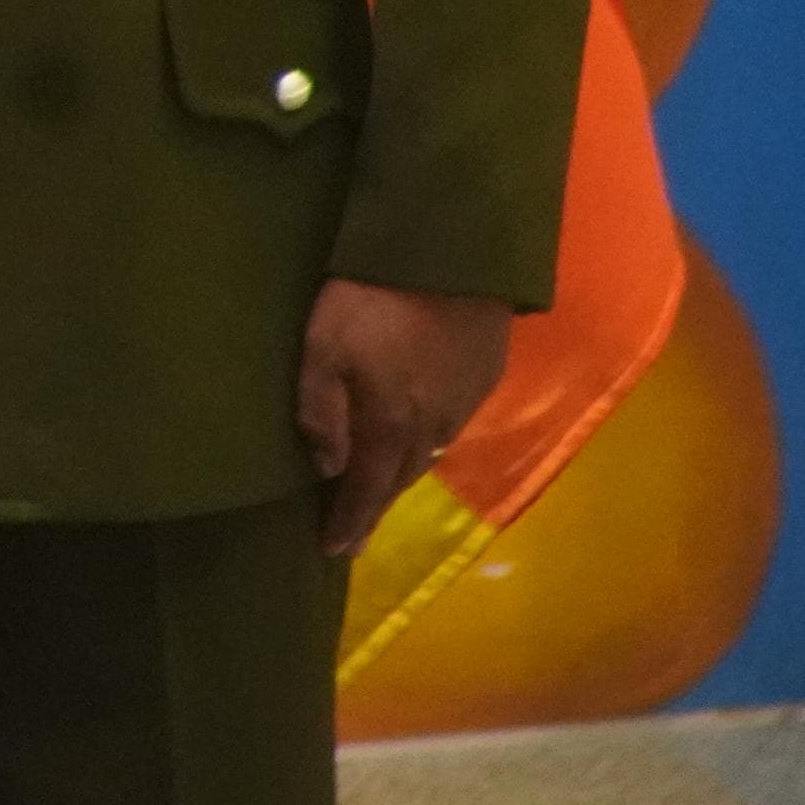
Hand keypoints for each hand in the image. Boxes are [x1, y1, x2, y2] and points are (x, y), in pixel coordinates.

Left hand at [296, 276, 512, 557]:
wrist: (452, 253)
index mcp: (390, 425)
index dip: (349, 523)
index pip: (366, 491)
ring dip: (401, 474)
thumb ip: (319, 408)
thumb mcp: (322, 346)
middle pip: (399, 479)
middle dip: (374, 506)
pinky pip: (450, 424)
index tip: (333, 551)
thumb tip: (326, 467)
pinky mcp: (485, 374)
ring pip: (427, 454)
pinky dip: (426, 439)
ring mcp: (464, 402)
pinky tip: (417, 435)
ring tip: (380, 486)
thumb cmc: (371, 297)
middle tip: (354, 528)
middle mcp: (432, 427)